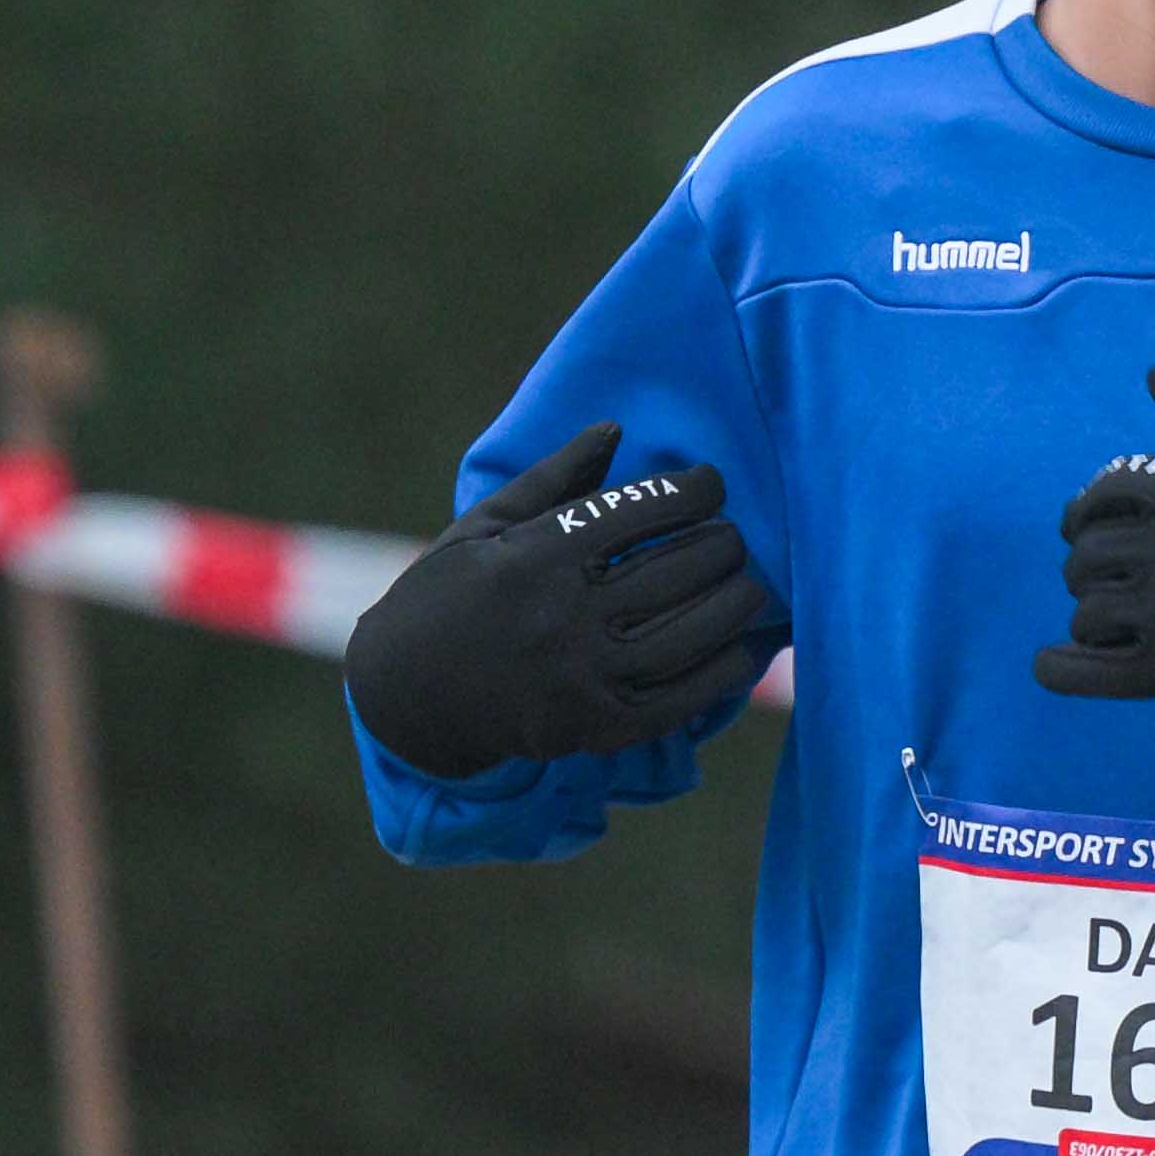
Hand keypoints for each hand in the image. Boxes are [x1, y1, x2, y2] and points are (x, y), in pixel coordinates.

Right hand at [344, 422, 782, 777]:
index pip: (642, 510)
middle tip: (735, 538)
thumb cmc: (446, 595)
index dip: (693, 491)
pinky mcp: (596, 725)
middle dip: (722, 546)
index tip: (711, 485)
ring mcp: (583, 674)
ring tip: (750, 587)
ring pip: (690, 634)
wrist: (405, 697)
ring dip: (734, 605)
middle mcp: (565, 613)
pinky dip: (722, 673)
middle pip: (677, 569)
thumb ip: (554, 478)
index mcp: (540, 554)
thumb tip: (615, 430)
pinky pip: (681, 698)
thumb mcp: (484, 525)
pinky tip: (744, 652)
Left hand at [1040, 368, 1154, 724]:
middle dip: (1091, 561)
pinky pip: (1089, 671)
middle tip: (1115, 576)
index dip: (1094, 507)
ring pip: (1086, 609)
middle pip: (1085, 551)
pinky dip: (1061, 669)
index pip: (1104, 490)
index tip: (1104, 525)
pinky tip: (1056, 663)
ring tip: (1119, 620)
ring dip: (1093, 614)